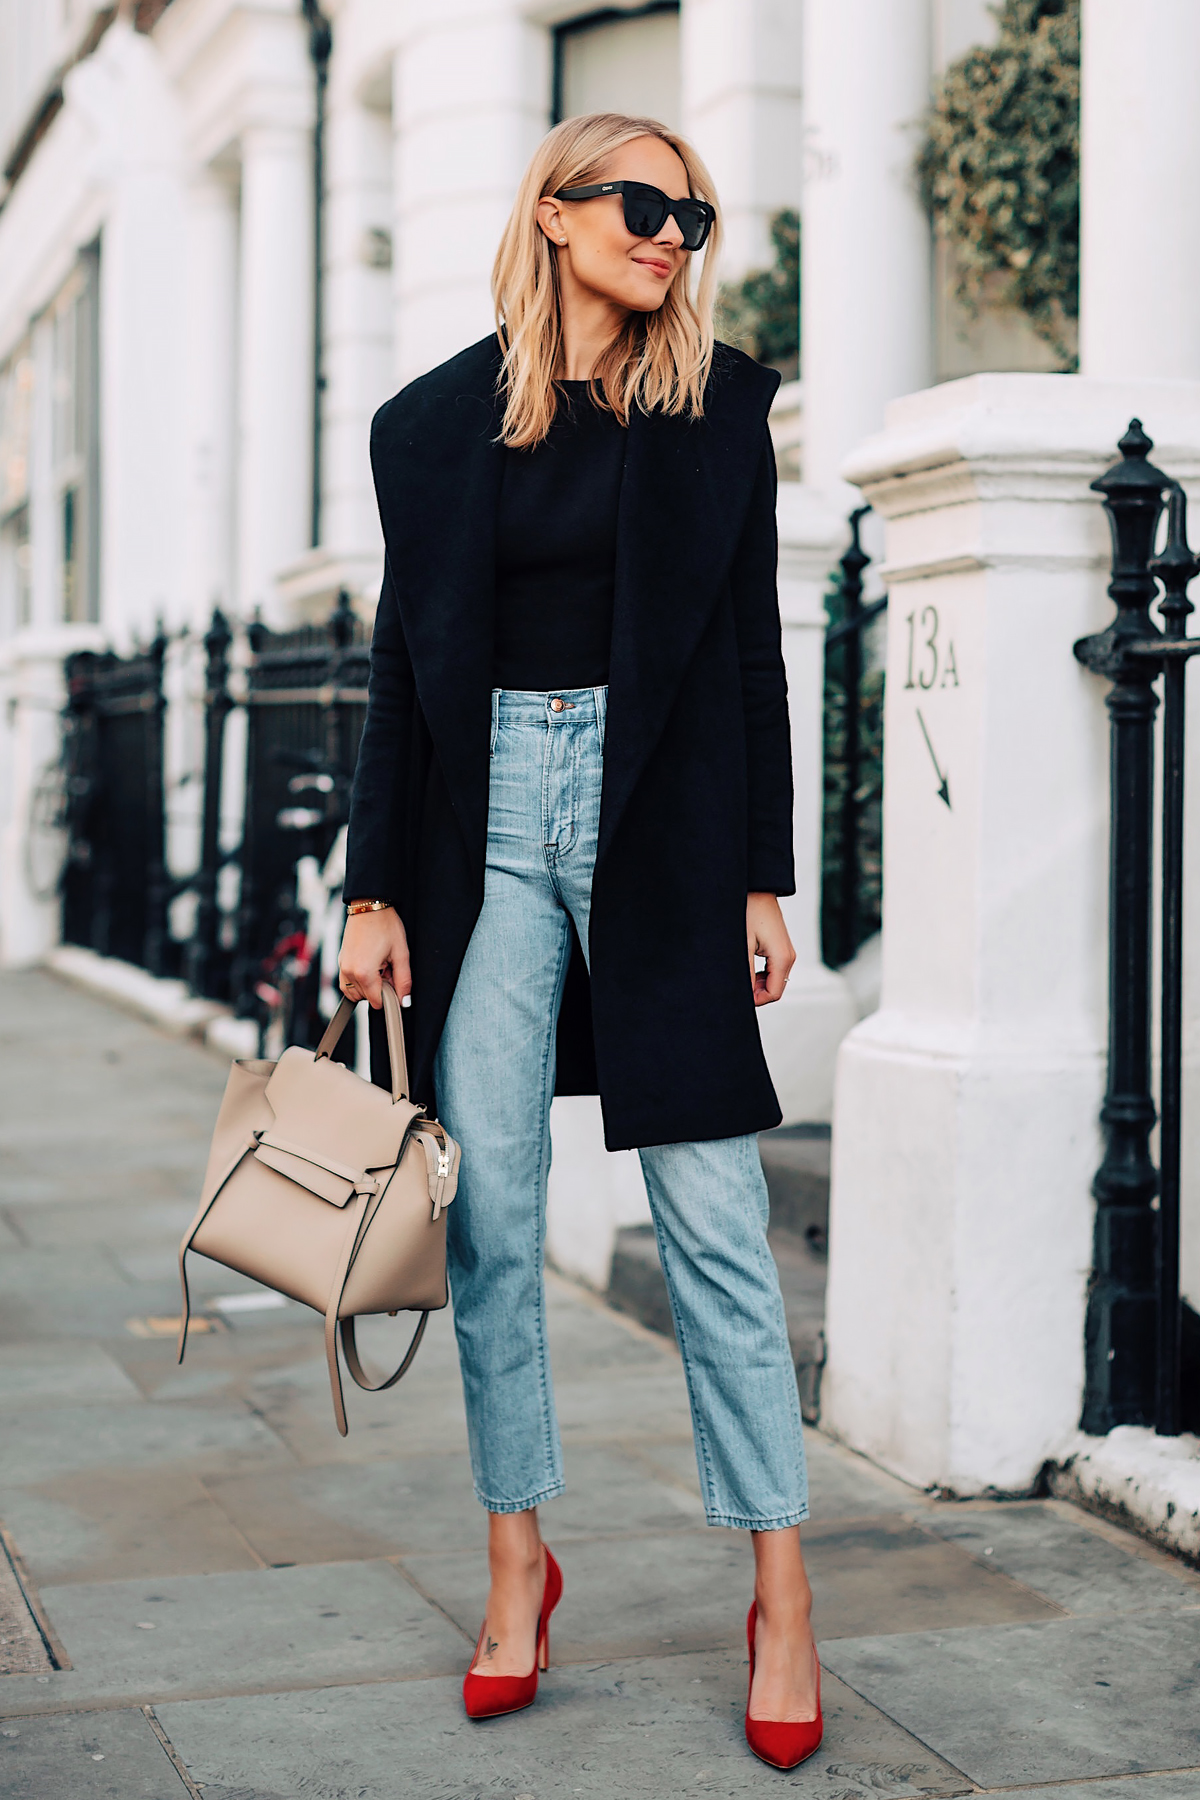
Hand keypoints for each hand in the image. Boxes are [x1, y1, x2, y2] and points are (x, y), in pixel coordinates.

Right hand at [338, 908, 411, 1008]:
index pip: (377, 1001)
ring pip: (354, 992)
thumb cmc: (385, 925)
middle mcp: (349, 972)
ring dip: (367, 986)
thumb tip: (404, 1001)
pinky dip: (358, 981)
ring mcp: (342, 966)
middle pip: (365, 998)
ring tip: (378, 967)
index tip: (395, 982)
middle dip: (379, 989)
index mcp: (364, 972)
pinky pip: (346, 983)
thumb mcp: (401, 953)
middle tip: (388, 969)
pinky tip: (369, 966)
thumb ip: (403, 980)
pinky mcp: (340, 961)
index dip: (389, 996)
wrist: (369, 906)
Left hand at [747, 892, 794, 1006]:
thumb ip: (746, 972)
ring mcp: (786, 952)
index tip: (739, 993)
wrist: (756, 888)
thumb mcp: (743, 945)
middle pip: (775, 988)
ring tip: (741, 969)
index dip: (756, 999)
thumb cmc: (749, 910)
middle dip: (756, 991)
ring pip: (774, 980)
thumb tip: (744, 994)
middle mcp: (789, 956)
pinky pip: (773, 970)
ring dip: (757, 982)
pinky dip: (760, 973)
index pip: (774, 994)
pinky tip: (747, 963)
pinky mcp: (780, 947)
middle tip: (737, 980)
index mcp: (783, 958)